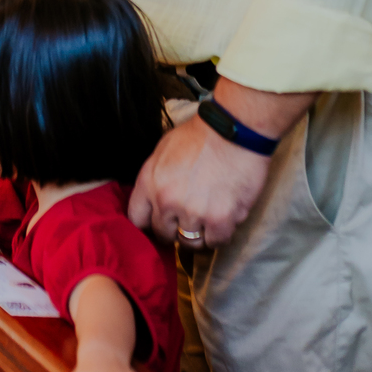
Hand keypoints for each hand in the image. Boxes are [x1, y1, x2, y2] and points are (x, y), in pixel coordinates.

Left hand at [129, 112, 270, 248]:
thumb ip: (154, 178)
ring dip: (199, 233)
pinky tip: (225, 216)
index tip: (160, 221)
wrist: (234, 129)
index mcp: (149, 182)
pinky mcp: (220, 220)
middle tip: (190, 216)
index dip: (150, 222)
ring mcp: (193, 213)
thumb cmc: (200, 135)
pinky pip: (216, 242)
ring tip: (209, 216)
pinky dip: (221, 233)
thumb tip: (153, 201)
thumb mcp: (163, 149)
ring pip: (190, 242)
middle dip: (175, 228)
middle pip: (164, 234)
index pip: (137, 219)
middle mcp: (167, 201)